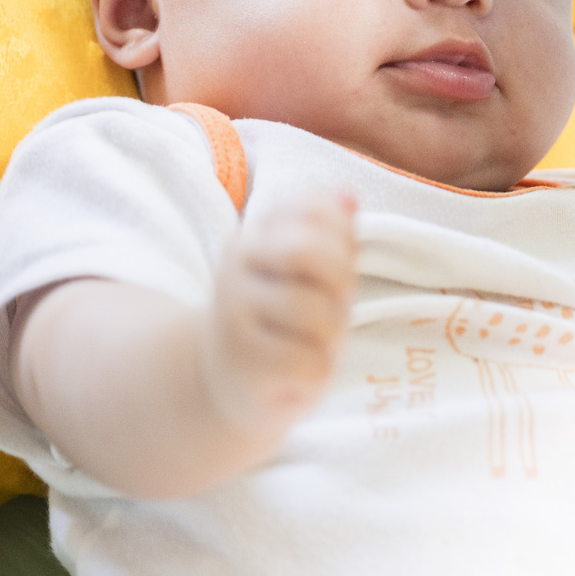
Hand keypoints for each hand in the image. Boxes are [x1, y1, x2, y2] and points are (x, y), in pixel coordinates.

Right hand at [201, 193, 357, 431]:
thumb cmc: (282, 322)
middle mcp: (237, 262)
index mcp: (257, 231)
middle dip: (339, 284)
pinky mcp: (242, 359)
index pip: (314, 208)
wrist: (225, 379)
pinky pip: (308, 361)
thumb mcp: (310, 274)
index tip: (335, 268)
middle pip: (309, 252)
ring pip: (315, 312)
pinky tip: (299, 370)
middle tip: (331, 307)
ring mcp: (233, 311)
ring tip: (313, 343)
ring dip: (332, 334)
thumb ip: (331, 235)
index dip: (344, 240)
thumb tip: (349, 196)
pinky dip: (319, 370)